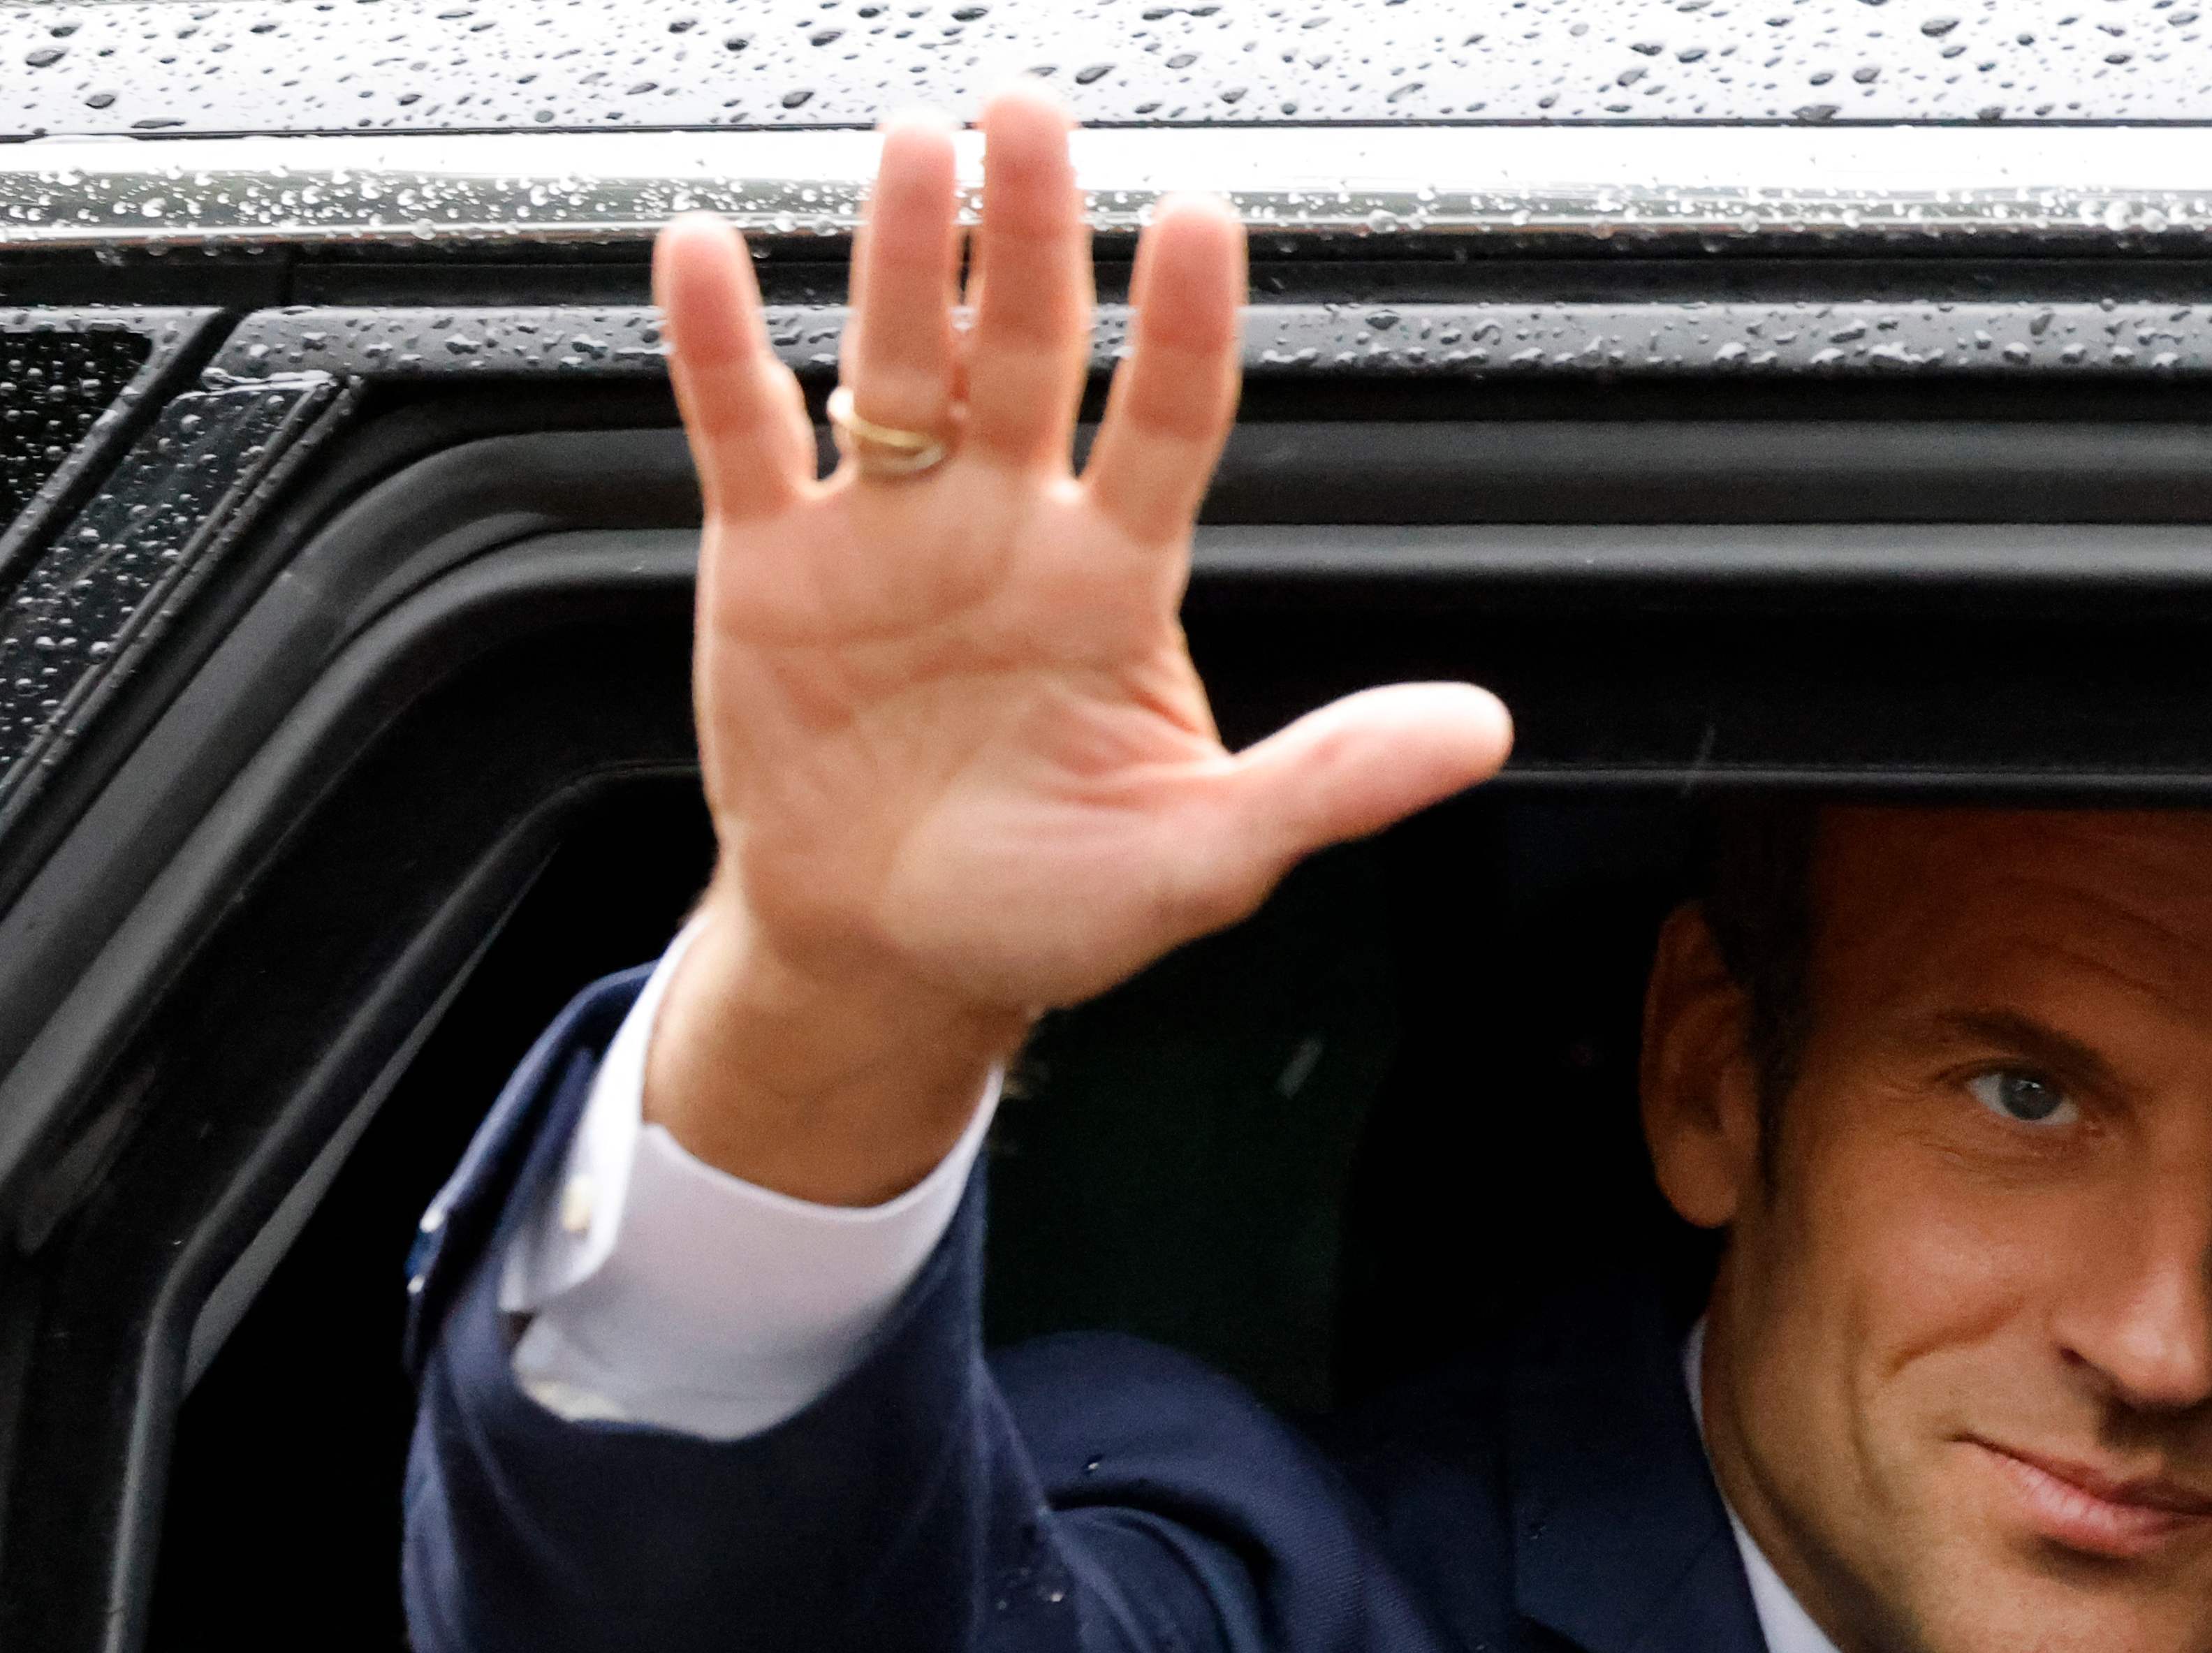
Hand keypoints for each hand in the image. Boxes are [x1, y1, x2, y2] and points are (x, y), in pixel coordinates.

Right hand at [644, 91, 1512, 1202]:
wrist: (894, 957)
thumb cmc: (1052, 907)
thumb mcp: (1205, 859)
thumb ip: (1333, 781)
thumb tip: (1480, 731)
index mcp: (1117, 581)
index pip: (1168, 422)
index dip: (1182, 327)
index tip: (1201, 221)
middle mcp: (1007, 527)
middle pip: (1027, 354)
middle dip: (1033, 235)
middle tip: (1031, 116)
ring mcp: (888, 532)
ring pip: (897, 365)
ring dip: (907, 259)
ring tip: (917, 149)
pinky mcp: (771, 563)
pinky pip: (744, 434)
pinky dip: (720, 346)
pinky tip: (711, 253)